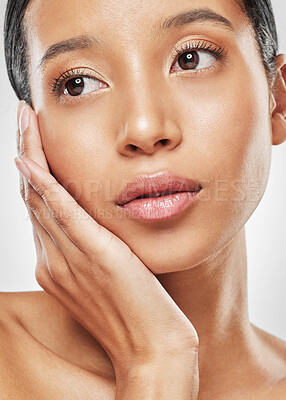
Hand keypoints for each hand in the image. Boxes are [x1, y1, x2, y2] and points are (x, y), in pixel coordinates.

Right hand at [15, 101, 198, 396]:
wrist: (151, 349)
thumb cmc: (134, 313)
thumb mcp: (107, 275)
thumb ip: (92, 249)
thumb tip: (90, 225)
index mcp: (58, 264)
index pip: (39, 208)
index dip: (32, 173)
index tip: (30, 143)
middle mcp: (55, 259)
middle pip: (33, 198)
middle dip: (25, 153)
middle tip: (23, 118)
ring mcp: (71, 258)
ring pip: (41, 199)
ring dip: (31, 156)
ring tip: (25, 122)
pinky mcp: (95, 256)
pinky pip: (62, 215)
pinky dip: (45, 187)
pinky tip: (33, 162)